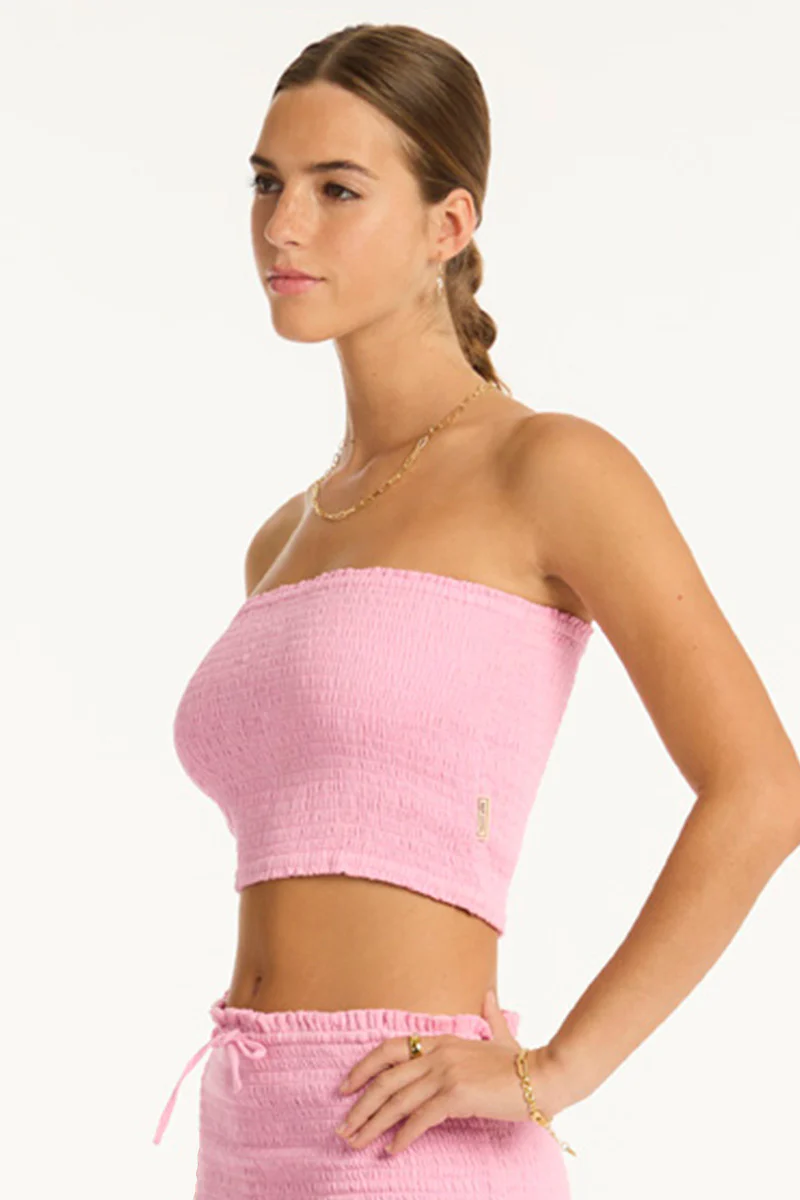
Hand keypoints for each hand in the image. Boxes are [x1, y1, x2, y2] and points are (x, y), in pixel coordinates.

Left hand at [334, 988, 565, 1155]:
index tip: (345, 1087)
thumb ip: (490, 1018)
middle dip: (359, 1105)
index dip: (363, 1067)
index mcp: (442, 1040)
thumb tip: (488, 997)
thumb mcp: (501, 1036)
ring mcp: (446, 1073)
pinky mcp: (456, 1095)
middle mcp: (438, 1053)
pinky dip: (402, 1136)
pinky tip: (391, 1150)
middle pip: (385, 1079)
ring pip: (396, 1101)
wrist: (545, 1074)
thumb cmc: (523, 1061)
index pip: (390, 1048)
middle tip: (342, 1128)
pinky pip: (420, 1119)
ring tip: (354, 1143)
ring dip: (371, 1125)